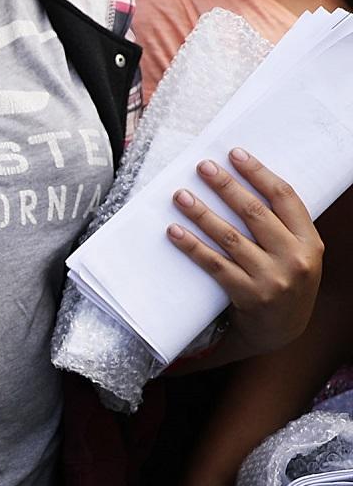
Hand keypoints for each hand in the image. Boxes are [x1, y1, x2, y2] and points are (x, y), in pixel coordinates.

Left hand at [168, 149, 323, 357]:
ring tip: (181, 196)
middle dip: (226, 186)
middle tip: (203, 168)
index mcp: (310, 241)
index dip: (259, 173)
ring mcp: (271, 278)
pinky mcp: (248, 294)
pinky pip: (214, 264)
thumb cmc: (286, 282)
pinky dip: (192, 246)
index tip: (235, 154)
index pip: (284, 197)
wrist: (282, 331)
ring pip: (230, 237)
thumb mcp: (299, 254)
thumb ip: (283, 226)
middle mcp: (294, 257)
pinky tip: (175, 231)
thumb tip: (245, 184)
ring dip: (202, 213)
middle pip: (254, 212)